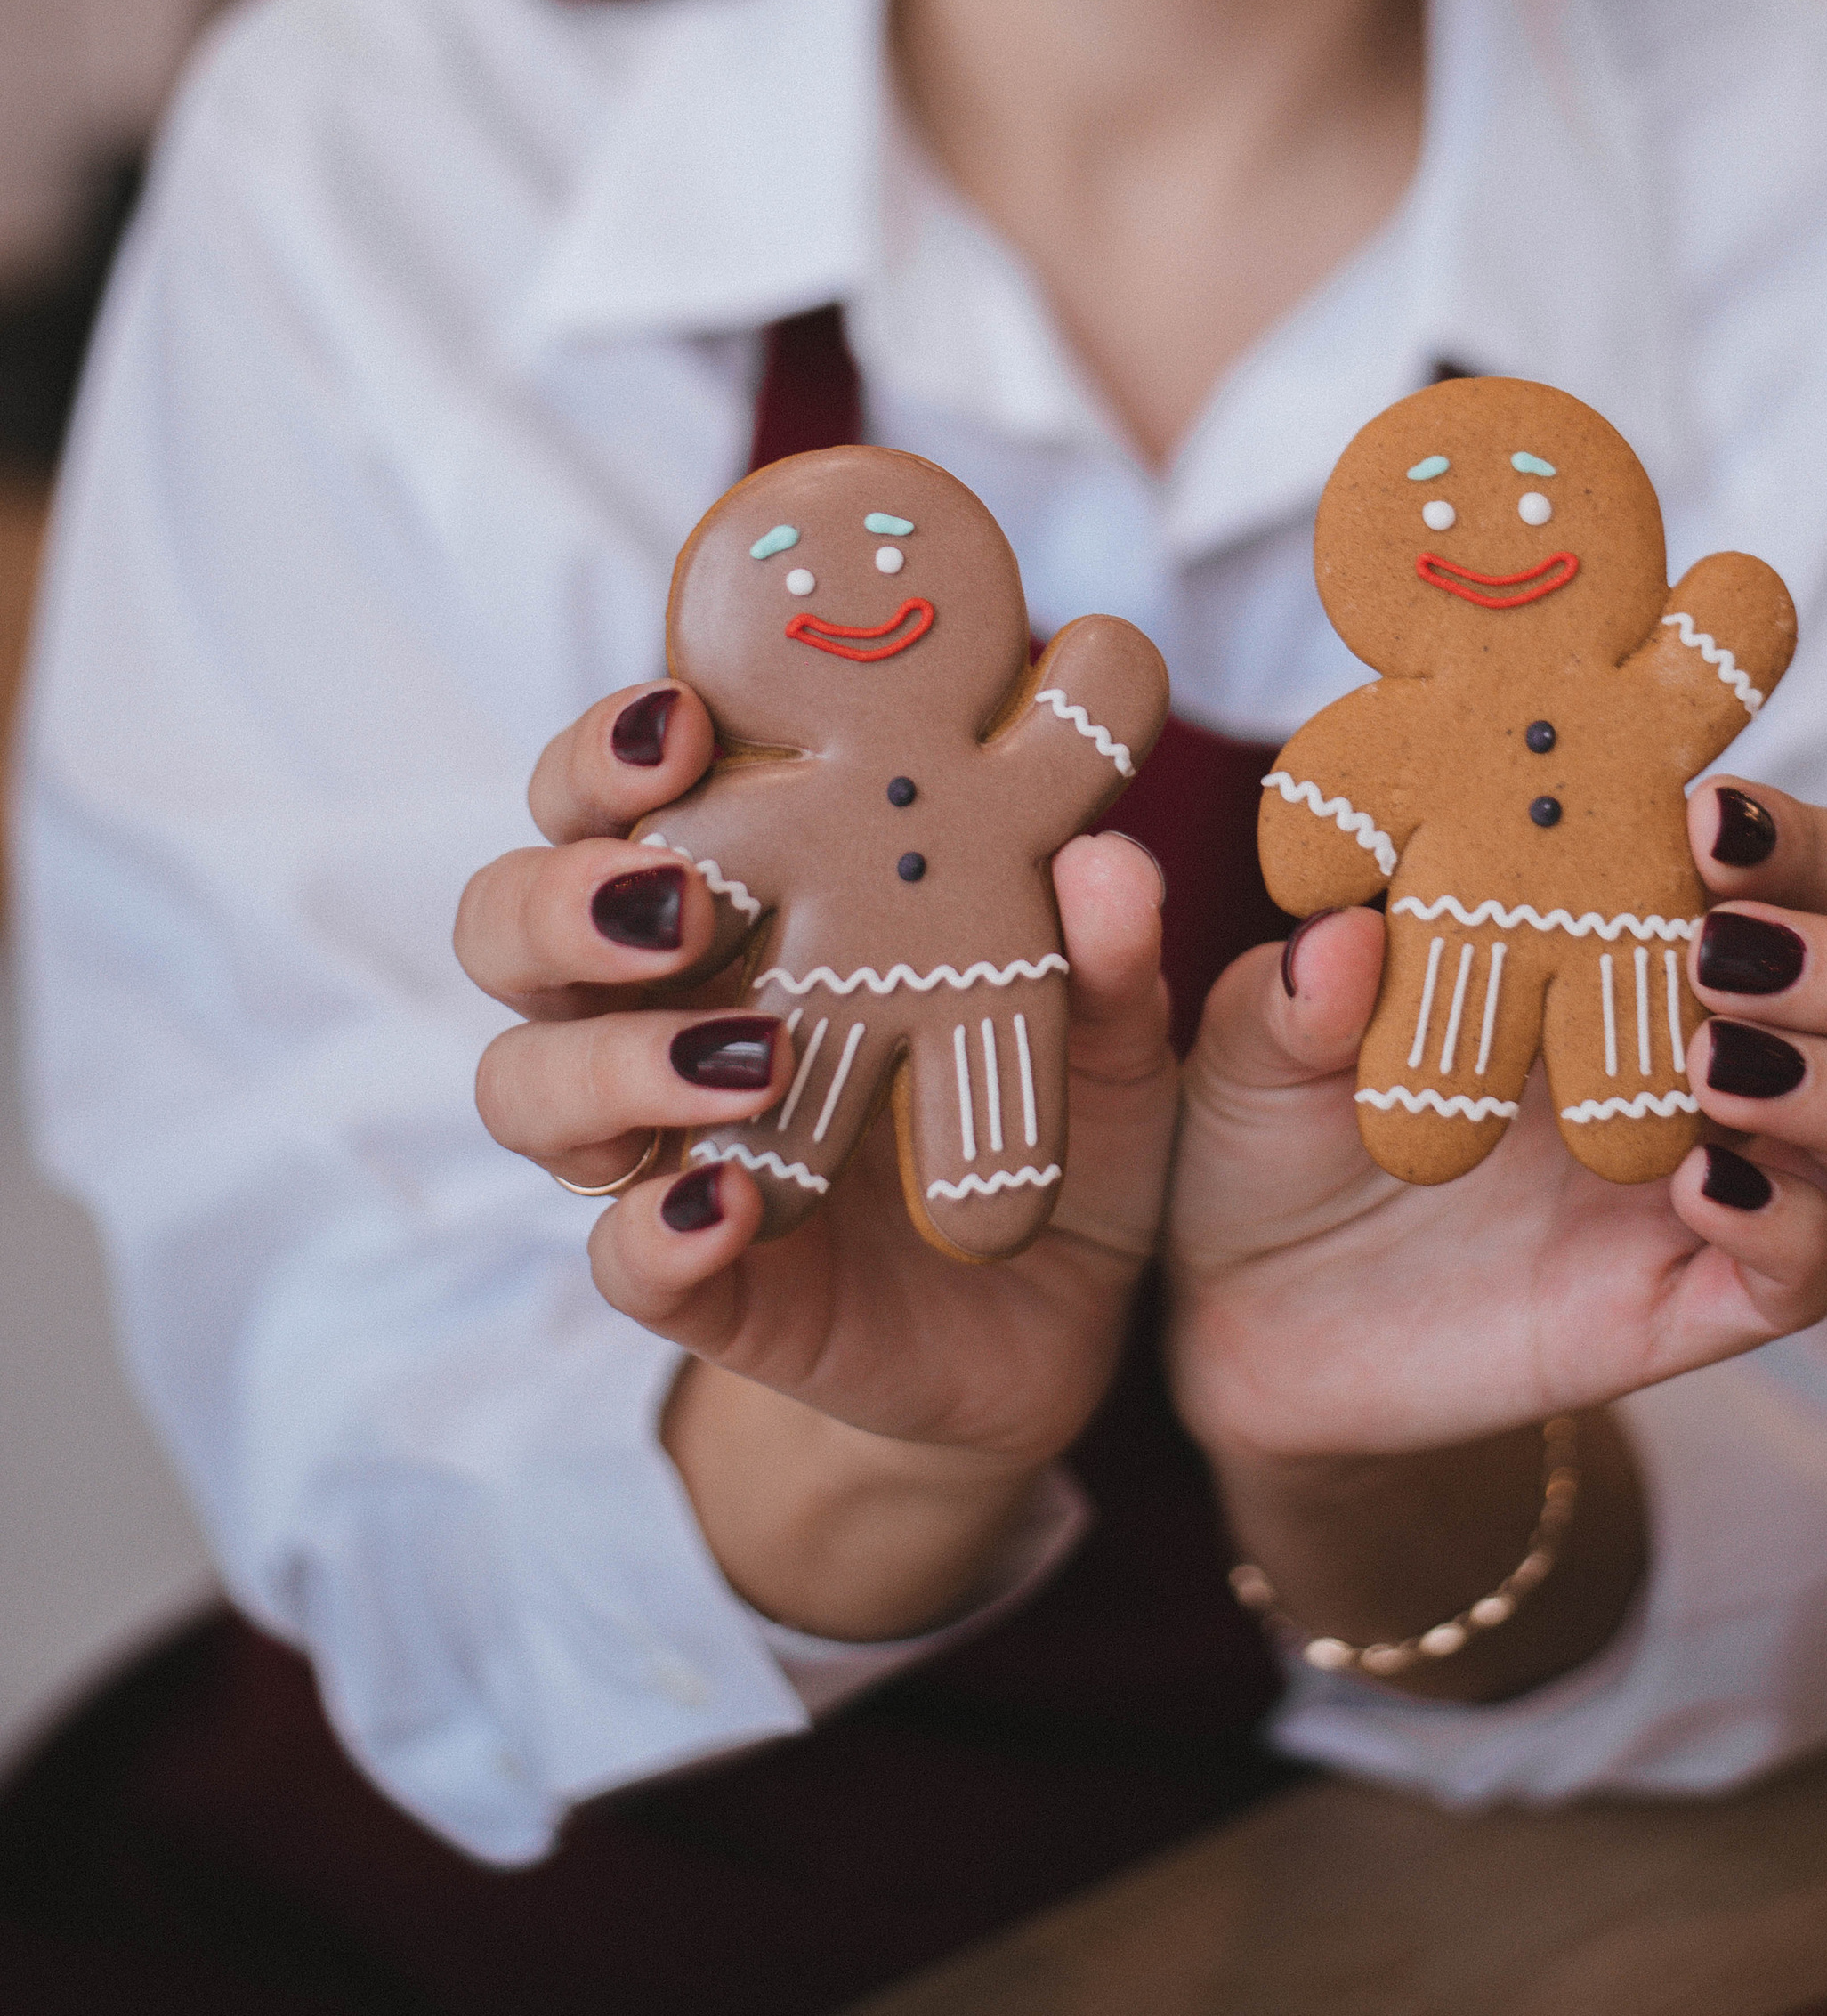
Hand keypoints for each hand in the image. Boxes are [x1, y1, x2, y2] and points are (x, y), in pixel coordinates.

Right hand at [458, 681, 1178, 1633]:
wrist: (1067, 1307)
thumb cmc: (1061, 1105)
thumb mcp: (1111, 1027)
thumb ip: (1109, 953)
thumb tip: (1110, 861)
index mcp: (743, 894)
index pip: (608, 795)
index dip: (603, 754)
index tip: (680, 723)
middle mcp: (667, 1004)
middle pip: (510, 924)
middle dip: (563, 900)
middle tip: (682, 897)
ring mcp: (667, 1144)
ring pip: (526, 1087)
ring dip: (608, 1061)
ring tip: (748, 1056)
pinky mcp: (704, 1282)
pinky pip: (622, 1263)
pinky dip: (656, 1233)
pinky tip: (728, 1205)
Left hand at [1164, 777, 1826, 1688]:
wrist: (1240, 1307)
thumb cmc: (1277, 1123)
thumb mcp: (1260, 1037)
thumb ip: (1298, 986)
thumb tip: (1342, 933)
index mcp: (1646, 940)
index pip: (1809, 866)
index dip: (1800, 836)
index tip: (1708, 816)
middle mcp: (1720, 1052)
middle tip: (1722, 953)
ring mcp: (1719, 1183)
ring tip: (1710, 1064)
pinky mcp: (1685, 1306)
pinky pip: (1811, 1276)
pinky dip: (1789, 1227)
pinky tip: (1699, 1187)